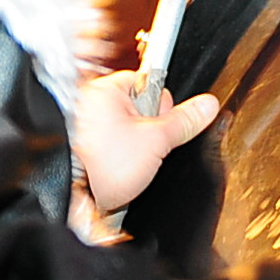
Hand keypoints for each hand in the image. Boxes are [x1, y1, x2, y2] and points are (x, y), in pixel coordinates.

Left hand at [70, 70, 217, 209]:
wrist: (71, 196)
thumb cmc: (102, 165)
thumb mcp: (156, 141)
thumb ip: (184, 121)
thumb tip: (208, 104)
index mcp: (107, 90)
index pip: (149, 83)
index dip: (161, 107)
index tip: (157, 127)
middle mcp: (91, 103)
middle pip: (138, 108)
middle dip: (146, 131)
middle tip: (141, 149)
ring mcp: (83, 126)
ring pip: (125, 130)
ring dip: (132, 147)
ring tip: (126, 164)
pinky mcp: (80, 147)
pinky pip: (109, 146)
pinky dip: (115, 159)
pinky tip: (115, 171)